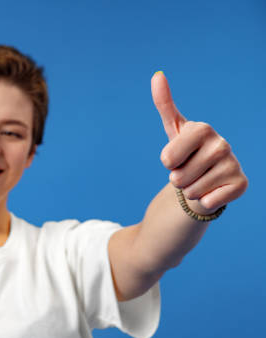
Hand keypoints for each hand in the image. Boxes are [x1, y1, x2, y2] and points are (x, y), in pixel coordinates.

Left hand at [151, 71, 247, 214]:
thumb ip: (164, 104)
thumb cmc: (186, 153)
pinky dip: (205, 201)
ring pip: (191, 190)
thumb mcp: (173, 130)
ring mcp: (233, 164)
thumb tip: (157, 75)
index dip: (168, 162)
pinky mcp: (241, 184)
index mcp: (202, 129)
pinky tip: (212, 190)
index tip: (175, 157)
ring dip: (189, 190)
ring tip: (198, 180)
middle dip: (177, 179)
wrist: (205, 177)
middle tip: (188, 171)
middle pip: (178, 177)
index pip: (167, 158)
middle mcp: (222, 144)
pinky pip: (209, 201)